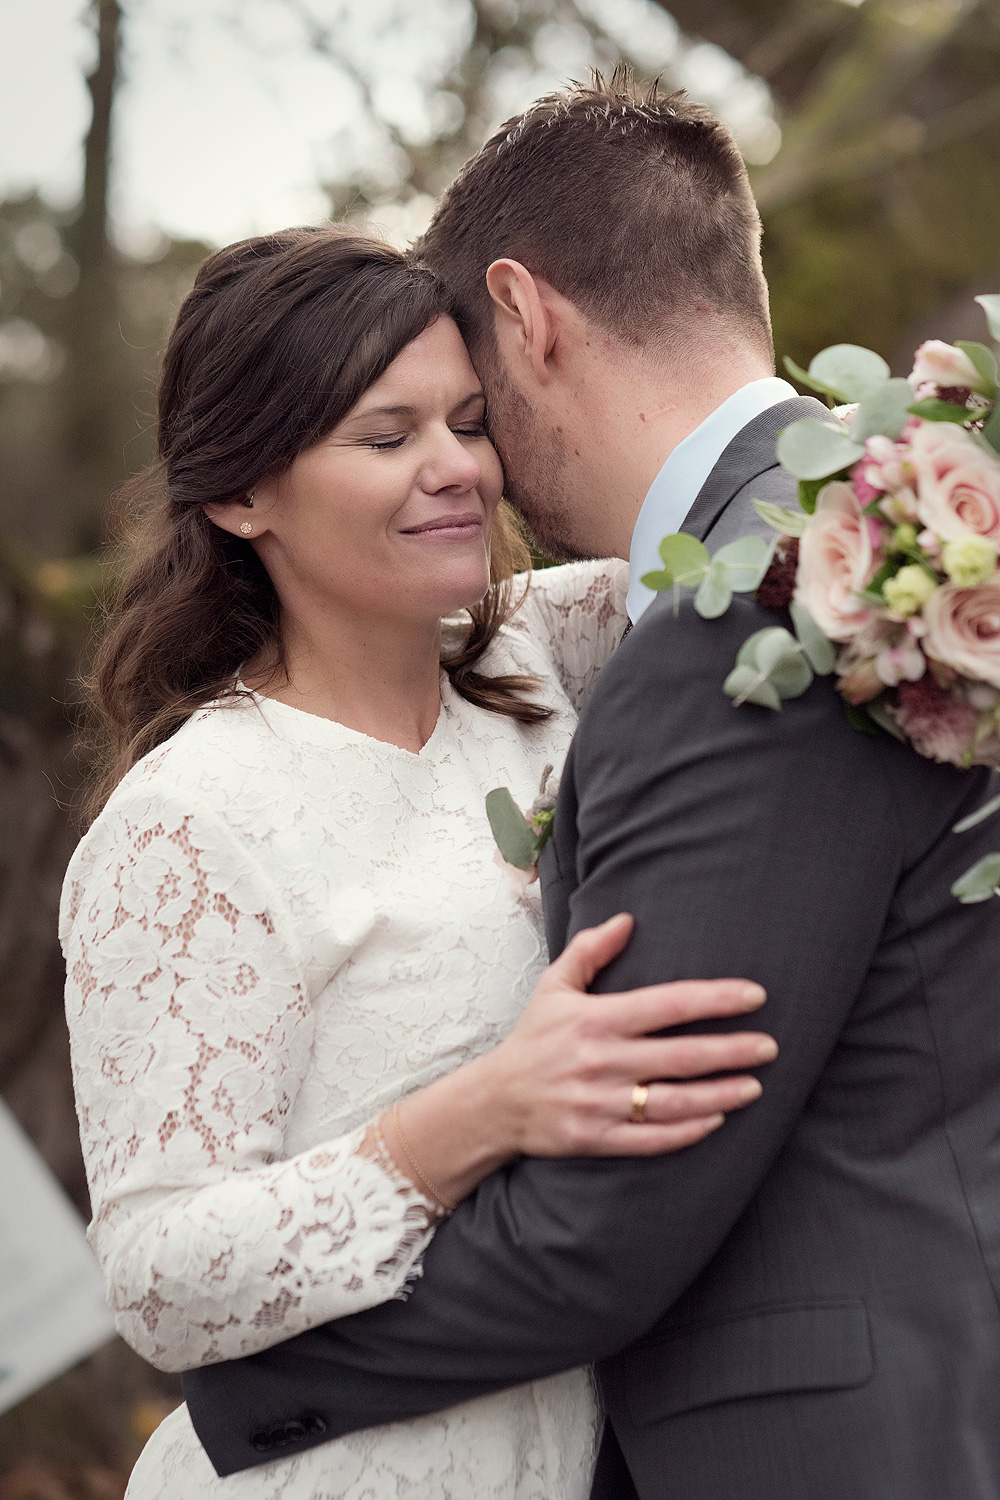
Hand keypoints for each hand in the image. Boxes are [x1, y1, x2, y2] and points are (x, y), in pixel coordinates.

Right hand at [483, 913, 775, 1157]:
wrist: (494, 1102)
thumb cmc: (533, 1039)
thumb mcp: (554, 986)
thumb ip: (591, 950)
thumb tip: (629, 919)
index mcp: (596, 1020)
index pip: (667, 1004)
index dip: (715, 999)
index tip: (755, 996)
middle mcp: (600, 1061)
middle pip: (681, 1056)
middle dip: (731, 1050)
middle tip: (770, 1046)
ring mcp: (599, 1103)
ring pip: (673, 1102)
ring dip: (720, 1094)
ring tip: (755, 1086)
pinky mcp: (596, 1139)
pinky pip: (651, 1140)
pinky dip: (687, 1132)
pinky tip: (717, 1120)